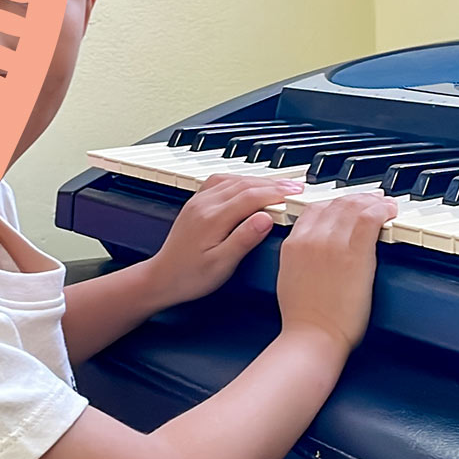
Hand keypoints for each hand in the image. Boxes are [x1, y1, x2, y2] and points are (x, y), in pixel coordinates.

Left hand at [147, 174, 303, 306]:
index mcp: (212, 218)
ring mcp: (198, 201)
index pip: (251, 197)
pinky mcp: (196, 203)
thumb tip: (266, 218)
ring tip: (279, 185)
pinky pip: (221, 181)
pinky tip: (249, 184)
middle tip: (296, 187)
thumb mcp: (222, 264)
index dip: (276, 193)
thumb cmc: (190, 277)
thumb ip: (244, 239)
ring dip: (258, 180)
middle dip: (273, 183)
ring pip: (233, 179)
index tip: (296, 194)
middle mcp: (204, 204)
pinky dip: (241, 179)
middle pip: (244, 183)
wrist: (162, 279)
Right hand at [275, 193, 395, 353]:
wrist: (313, 336)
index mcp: (293, 244)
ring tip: (385, 205)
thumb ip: (300, 258)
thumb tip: (313, 253)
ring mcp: (333, 243)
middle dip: (357, 198)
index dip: (335, 203)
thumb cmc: (304, 319)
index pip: (314, 209)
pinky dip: (382, 209)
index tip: (348, 205)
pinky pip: (370, 218)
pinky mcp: (355, 252)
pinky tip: (390, 212)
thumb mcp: (291, 278)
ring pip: (354, 206)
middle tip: (372, 200)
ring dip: (373, 201)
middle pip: (336, 203)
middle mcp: (311, 238)